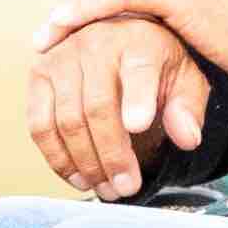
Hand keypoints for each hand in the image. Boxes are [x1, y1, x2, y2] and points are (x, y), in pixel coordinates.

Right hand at [27, 18, 210, 201]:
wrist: (117, 38)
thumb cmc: (155, 65)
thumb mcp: (184, 79)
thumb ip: (188, 107)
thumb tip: (187, 139)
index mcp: (138, 40)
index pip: (138, 71)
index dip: (137, 99)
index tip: (139, 126)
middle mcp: (96, 43)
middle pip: (98, 107)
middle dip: (112, 155)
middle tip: (126, 188)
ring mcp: (62, 58)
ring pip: (67, 121)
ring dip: (86, 164)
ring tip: (106, 189)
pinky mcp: (38, 75)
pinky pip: (40, 126)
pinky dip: (58, 159)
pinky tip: (79, 178)